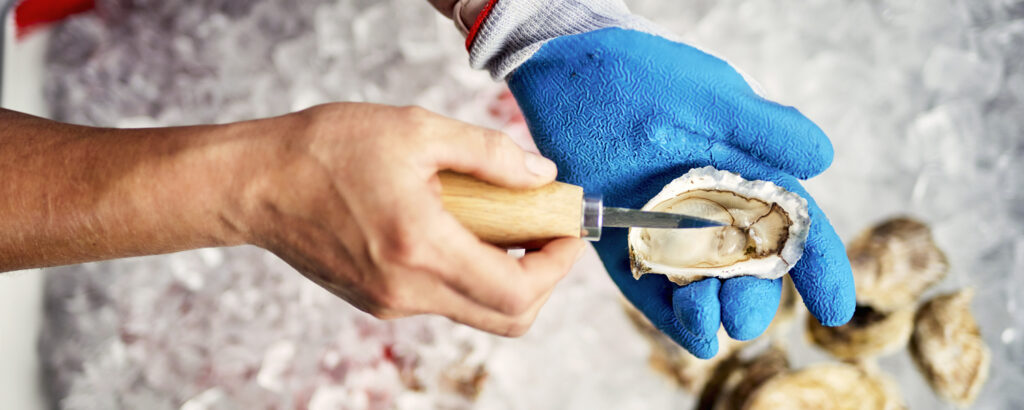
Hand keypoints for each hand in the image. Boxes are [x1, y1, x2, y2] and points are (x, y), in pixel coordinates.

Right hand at [236, 103, 585, 335]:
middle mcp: (407, 290)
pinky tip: (457, 227)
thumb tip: (541, 174)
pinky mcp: (377, 302)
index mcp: (420, 247)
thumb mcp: (416, 130)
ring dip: (505, 274)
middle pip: (506, 318)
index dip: (557, 268)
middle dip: (542, 279)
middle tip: (545, 233)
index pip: (517, 291)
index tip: (567, 233)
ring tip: (500, 221)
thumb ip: (489, 154)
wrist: (257, 183)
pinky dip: (468, 272)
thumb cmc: (326, 150)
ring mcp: (390, 304)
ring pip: (476, 310)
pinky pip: (443, 299)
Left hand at [507, 29, 855, 356]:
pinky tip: (690, 334)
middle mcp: (712, 209)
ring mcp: (667, 231)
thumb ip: (762, 126)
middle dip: (753, 298)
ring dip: (711, 312)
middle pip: (749, 269)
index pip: (794, 226)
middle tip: (741, 315)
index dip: (820, 268)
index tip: (835, 310)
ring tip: (706, 317)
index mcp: (745, 174)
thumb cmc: (641, 74)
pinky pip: (651, 290)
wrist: (562, 73)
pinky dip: (671, 316)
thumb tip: (822, 160)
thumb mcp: (706, 96)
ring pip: (703, 288)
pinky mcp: (623, 244)